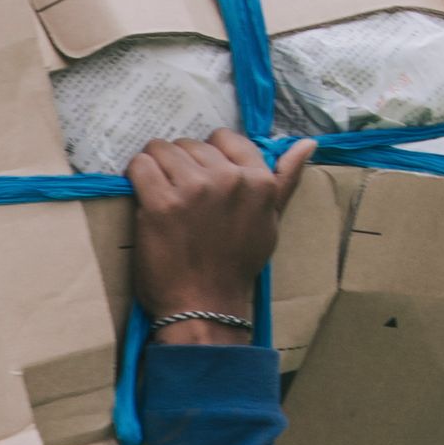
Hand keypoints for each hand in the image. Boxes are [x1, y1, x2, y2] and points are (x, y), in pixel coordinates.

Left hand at [124, 128, 307, 333]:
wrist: (205, 306)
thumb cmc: (236, 266)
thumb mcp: (271, 221)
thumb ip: (285, 179)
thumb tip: (307, 144)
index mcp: (258, 180)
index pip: (225, 138)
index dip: (209, 154)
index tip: (202, 176)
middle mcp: (228, 179)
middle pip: (190, 144)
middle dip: (181, 163)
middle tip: (179, 193)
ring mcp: (193, 189)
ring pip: (162, 149)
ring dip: (156, 167)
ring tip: (160, 192)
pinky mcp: (160, 203)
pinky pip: (140, 166)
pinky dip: (136, 175)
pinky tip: (142, 193)